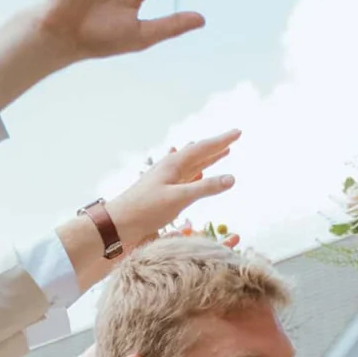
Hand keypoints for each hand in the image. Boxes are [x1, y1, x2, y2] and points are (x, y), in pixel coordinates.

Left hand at [106, 134, 240, 248]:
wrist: (119, 223)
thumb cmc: (146, 210)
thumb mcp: (179, 198)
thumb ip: (205, 188)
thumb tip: (231, 178)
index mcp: (174, 164)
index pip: (203, 148)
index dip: (221, 141)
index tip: (238, 132)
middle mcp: (170, 167)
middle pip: (198, 153)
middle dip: (216, 147)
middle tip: (232, 139)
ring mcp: (166, 179)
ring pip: (192, 164)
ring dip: (208, 159)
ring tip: (220, 153)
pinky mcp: (163, 191)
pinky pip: (185, 176)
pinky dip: (196, 172)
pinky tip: (196, 172)